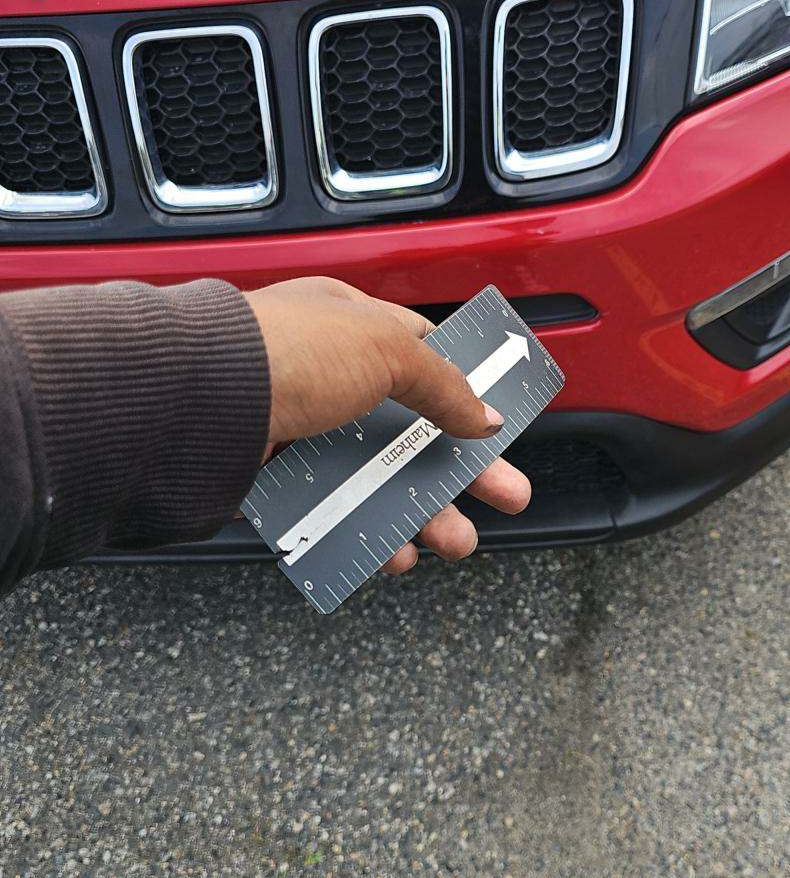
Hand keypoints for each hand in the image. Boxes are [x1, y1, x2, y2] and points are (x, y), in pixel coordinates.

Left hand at [244, 277, 530, 571]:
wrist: (195, 400)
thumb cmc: (287, 353)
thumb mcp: (386, 349)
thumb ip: (443, 384)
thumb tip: (486, 417)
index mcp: (348, 325)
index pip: (422, 354)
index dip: (464, 391)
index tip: (497, 426)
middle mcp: (324, 374)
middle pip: (409, 430)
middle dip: (462, 470)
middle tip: (506, 498)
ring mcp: (297, 429)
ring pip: (374, 480)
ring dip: (421, 514)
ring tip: (454, 543)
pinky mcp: (271, 480)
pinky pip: (330, 513)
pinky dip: (363, 536)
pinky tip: (389, 553)